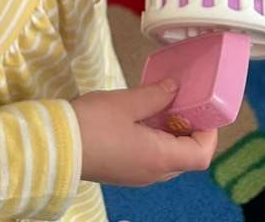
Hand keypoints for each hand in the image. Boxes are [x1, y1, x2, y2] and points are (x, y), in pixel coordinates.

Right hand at [70, 83, 217, 186]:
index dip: (209, 133)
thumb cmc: (92, 123)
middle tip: (182, 101)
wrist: (55, 145)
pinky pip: (152, 158)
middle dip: (190, 129)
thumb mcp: (126, 102)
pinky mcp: (124, 171)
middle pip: (187, 157)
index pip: (201, 155)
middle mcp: (154, 173)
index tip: (202, 108)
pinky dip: (156, 139)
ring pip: (169, 158)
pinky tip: (142, 117)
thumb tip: (175, 88)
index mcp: (159, 158)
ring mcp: (138, 175)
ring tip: (161, 104)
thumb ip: (155, 95)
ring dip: (171, 133)